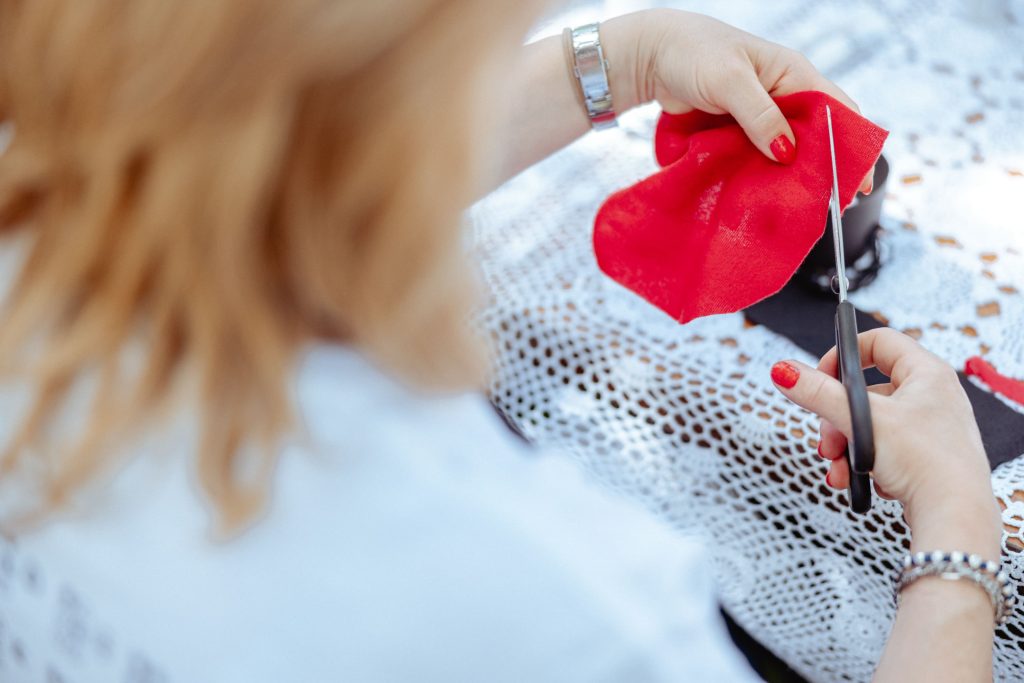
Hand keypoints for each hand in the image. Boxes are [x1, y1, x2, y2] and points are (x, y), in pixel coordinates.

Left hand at [604, 9, 872, 192]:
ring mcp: (758, 116)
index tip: (857, 182)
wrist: (650, 56)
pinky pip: (757, 157)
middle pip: (814, 137)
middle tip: (826, 205)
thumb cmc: (692, 53)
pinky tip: (762, 195)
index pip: (836, 110)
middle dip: (821, 169)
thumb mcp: (729, 81)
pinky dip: (761, 175)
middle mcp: (782, 95)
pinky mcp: (737, 132)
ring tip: (795, 207)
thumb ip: (759, 116)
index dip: (851, 145)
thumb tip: (787, 154)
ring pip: (785, 152)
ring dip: (788, 177)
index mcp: (792, 74)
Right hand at [768, 329, 997, 546]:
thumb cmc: (928, 463)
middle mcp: (932, 396)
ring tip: (839, 468)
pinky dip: (864, 464)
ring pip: (870, 426)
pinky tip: (861, 480)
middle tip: (828, 439)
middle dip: (836, 419)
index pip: (878, 342)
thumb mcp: (861, 421)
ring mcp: (930, 428)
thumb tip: (785, 371)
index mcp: (927, 373)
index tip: (821, 378)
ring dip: (845, 447)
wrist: (954, 516)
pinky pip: (882, 450)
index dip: (843, 356)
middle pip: (865, 392)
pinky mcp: (924, 457)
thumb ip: (818, 394)